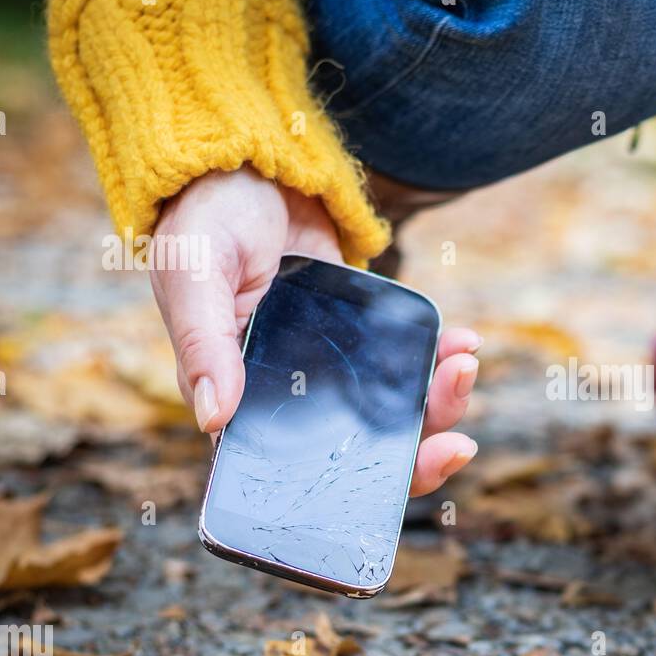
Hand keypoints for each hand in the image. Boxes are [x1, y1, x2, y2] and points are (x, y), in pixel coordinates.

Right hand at [150, 166, 478, 495]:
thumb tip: (213, 421)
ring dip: (438, 401)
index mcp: (241, 402)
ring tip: (463, 366)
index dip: (350, 493)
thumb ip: (203, 344)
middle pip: (361, 452)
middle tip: (459, 442)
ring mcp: (331, 365)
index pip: (296, 473)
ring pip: (392, 409)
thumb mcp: (192, 274)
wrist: (244, 163)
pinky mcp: (361, 331)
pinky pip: (405, 359)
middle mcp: (290, 395)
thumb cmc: (201, 220)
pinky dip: (438, 357)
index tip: (403, 480)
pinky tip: (461, 341)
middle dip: (417, 453)